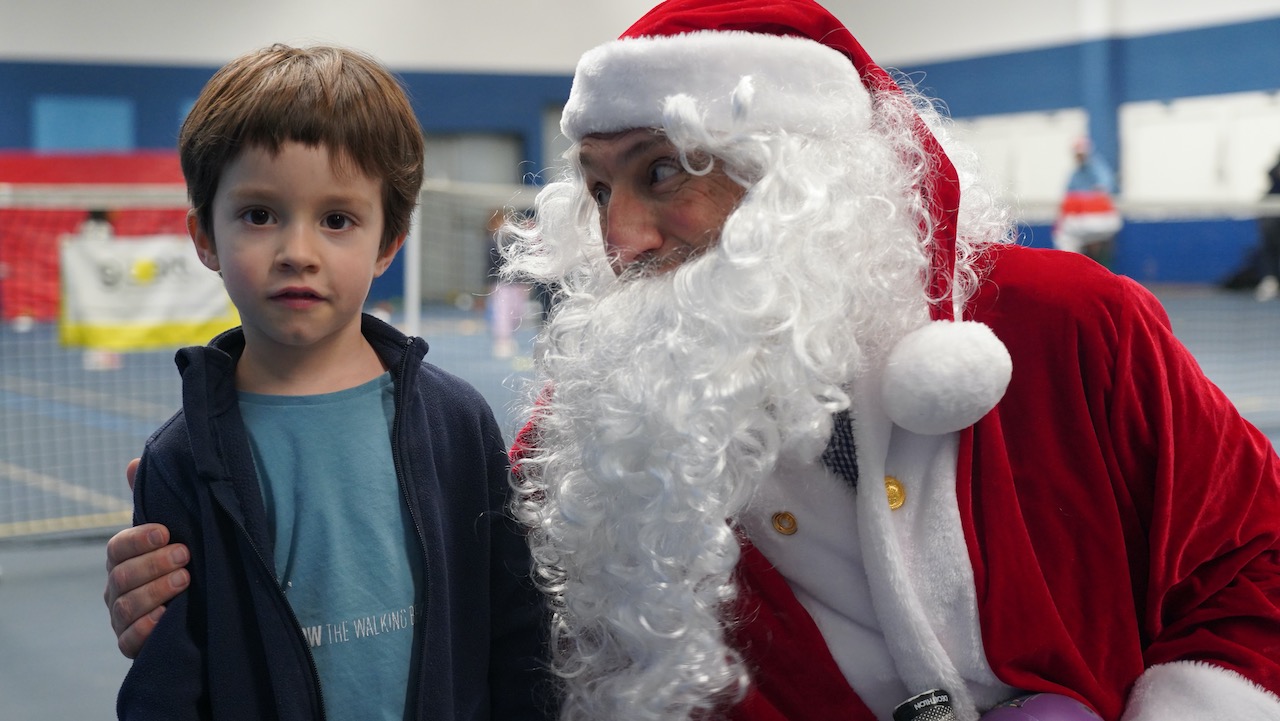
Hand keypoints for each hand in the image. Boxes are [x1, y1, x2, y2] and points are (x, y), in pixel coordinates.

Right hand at [104, 457, 189, 658]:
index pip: (118, 547)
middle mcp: (117, 588)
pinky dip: (146, 629)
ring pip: (126, 607)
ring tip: (186, 580)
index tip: (167, 532)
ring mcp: (122, 618)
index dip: (139, 539)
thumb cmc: (181, 561)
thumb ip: (154, 501)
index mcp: (123, 559)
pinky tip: (167, 618)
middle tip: (185, 556)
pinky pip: (129, 641)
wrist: (202, 606)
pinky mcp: (133, 644)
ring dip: (155, 592)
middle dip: (154, 564)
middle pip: (122, 576)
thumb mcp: (173, 532)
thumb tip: (134, 463)